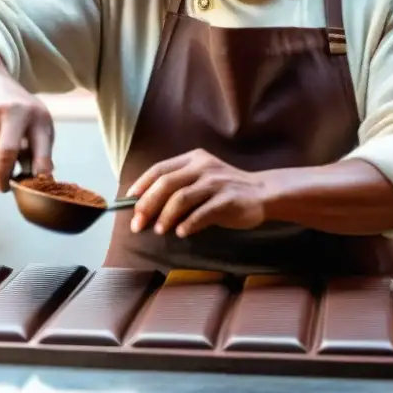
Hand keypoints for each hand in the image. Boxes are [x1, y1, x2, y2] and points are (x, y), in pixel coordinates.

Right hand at [0, 76, 54, 191]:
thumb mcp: (43, 127)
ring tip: (2, 174)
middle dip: (0, 177)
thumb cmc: (28, 115)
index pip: (12, 148)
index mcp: (22, 113)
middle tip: (6, 186)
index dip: (19, 172)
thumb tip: (42, 179)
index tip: (23, 188)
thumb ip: (42, 153)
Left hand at [127, 149, 268, 237]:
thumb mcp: (202, 178)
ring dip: (166, 216)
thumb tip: (146, 207)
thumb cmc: (225, 189)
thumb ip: (179, 187)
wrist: (262, 193)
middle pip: (166, 184)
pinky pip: (203, 212)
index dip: (142, 184)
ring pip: (181, 197)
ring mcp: (216, 183)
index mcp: (193, 159)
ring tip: (159, 230)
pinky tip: (181, 233)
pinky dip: (189, 224)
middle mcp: (203, 167)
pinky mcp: (228, 200)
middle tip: (138, 223)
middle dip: (148, 205)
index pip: (160, 169)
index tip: (129, 200)